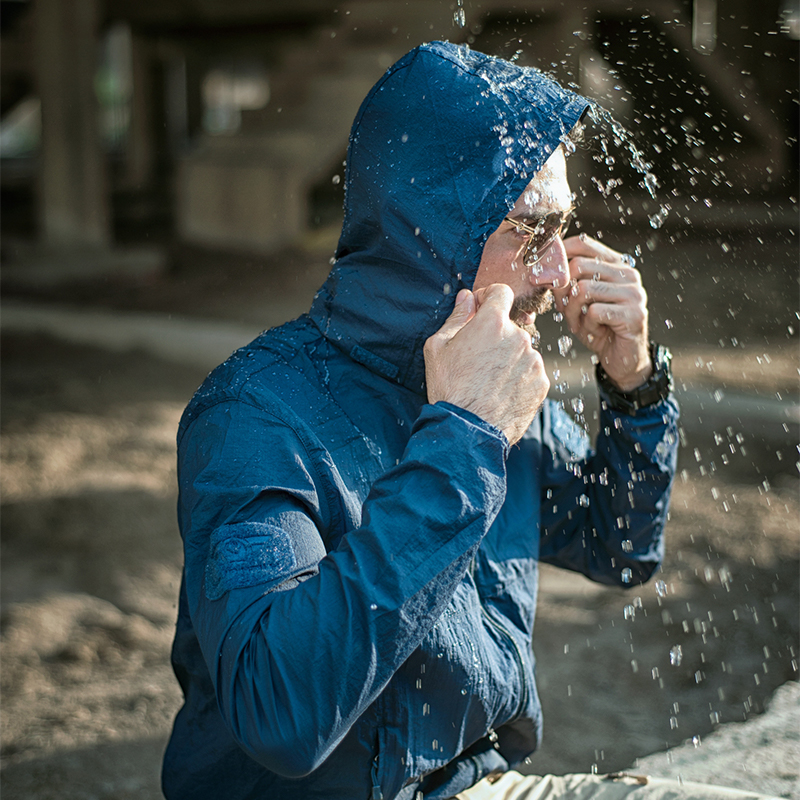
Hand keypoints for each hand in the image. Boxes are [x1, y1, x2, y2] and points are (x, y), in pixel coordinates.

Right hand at [424, 284, 549, 444]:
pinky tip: (500, 392)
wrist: (468, 430)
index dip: (489, 297)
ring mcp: (534, 361)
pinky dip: (518, 378)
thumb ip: (456, 317)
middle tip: (476, 358)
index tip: (480, 309)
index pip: (501, 292)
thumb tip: (466, 298)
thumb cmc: (449, 388)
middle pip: (509, 326)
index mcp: (493, 322)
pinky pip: (530, 372)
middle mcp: (519, 337)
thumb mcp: (438, 347)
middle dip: (494, 336)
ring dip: (508, 358)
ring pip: (521, 350)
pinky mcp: (542, 383)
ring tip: (487, 381)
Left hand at [553, 234, 651, 390]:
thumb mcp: (576, 302)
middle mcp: (628, 273)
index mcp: (615, 264)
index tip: (544, 274)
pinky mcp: (635, 314)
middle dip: (563, 292)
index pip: (583, 243)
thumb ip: (565, 283)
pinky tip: (596, 332)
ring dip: (573, 312)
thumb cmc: (597, 327)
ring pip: (583, 289)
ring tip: (580, 323)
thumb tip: (544, 269)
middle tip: (566, 310)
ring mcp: (634, 293)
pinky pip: (594, 312)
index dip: (558, 255)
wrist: (621, 358)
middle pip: (578, 266)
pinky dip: (587, 325)